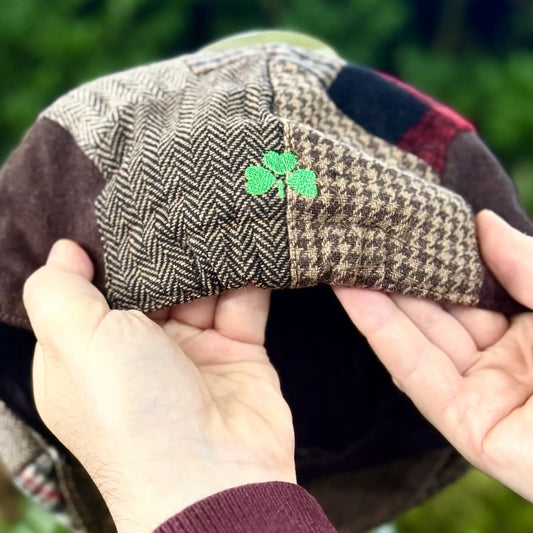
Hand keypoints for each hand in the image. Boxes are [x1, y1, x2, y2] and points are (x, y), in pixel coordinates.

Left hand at [23, 240, 295, 532]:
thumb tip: (64, 251)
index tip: (124, 212)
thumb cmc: (134, 413)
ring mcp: (194, 351)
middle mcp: (141, 351)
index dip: (108, 254)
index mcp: (92, 353)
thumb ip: (58, 292)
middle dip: (167, 249)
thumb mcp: (77, 345)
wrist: (216, 476)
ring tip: (221, 213)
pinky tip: (250, 245)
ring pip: (202, 288)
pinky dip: (247, 276)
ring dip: (211, 257)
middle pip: (153, 283)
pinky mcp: (239, 351)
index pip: (95, 289)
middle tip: (180, 202)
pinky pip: (242, 304)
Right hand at [333, 209, 532, 501]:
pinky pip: (419, 374)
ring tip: (341, 256)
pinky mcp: (467, 427)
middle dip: (399, 274)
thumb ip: (529, 266)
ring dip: (378, 299)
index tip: (408, 221)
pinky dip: (383, 333)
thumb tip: (482, 221)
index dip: (441, 255)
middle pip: (440, 312)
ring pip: (420, 340)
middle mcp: (507, 360)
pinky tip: (354, 295)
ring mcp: (484, 395)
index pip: (476, 287)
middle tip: (359, 234)